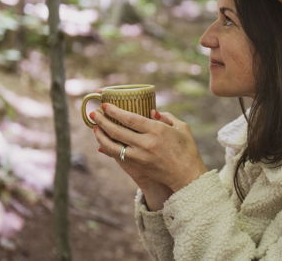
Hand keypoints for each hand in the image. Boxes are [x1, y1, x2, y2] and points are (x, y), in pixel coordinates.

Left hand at [91, 104, 207, 192]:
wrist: (186, 175)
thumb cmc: (187, 149)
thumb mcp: (182, 127)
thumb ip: (166, 116)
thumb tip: (151, 112)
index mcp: (157, 130)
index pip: (130, 118)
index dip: (115, 111)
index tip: (106, 105)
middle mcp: (146, 143)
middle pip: (117, 131)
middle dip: (102, 121)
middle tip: (94, 113)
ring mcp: (139, 156)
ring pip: (112, 145)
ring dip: (101, 135)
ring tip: (95, 127)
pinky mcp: (137, 166)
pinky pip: (116, 155)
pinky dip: (107, 148)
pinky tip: (102, 142)